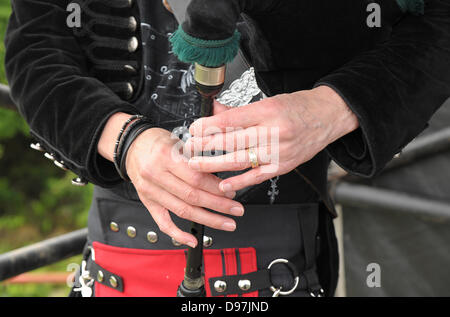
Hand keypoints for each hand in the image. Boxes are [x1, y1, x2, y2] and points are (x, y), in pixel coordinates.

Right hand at [124, 127, 244, 247]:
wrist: (132, 145)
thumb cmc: (157, 142)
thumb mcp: (178, 142)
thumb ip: (197, 160)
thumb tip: (222, 180)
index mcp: (165, 157)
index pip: (195, 178)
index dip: (216, 187)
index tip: (232, 191)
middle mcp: (156, 175)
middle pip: (192, 196)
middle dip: (218, 205)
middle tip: (236, 210)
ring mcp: (151, 192)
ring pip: (182, 211)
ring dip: (208, 220)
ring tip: (227, 223)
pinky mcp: (148, 202)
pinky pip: (163, 222)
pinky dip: (178, 234)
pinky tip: (193, 240)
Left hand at [185, 85, 358, 192]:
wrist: (328, 117)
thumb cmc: (298, 107)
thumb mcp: (268, 101)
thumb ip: (239, 111)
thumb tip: (214, 112)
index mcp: (268, 111)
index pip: (231, 120)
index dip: (208, 126)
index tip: (193, 129)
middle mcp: (274, 132)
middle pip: (232, 141)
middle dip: (205, 146)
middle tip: (189, 148)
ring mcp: (279, 152)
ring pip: (240, 161)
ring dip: (215, 165)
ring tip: (196, 166)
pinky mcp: (283, 166)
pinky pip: (256, 176)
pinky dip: (238, 182)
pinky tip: (222, 184)